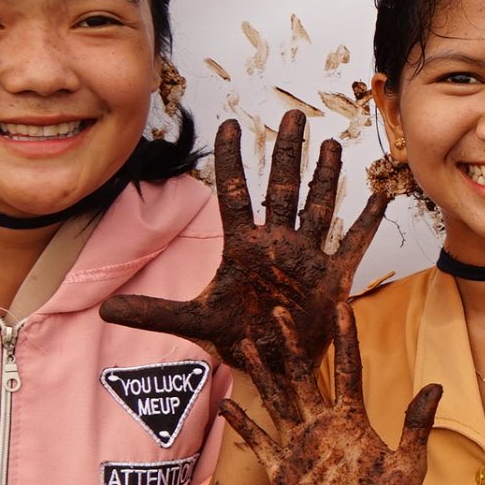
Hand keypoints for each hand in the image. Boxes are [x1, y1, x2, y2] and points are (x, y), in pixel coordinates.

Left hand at [101, 111, 397, 369]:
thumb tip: (105, 310)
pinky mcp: (333, 278)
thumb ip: (153, 313)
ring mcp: (307, 257)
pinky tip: (379, 196)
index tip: (231, 123)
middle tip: (293, 115)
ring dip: (325, 177)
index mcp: (243, 247)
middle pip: (283, 188)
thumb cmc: (237, 340)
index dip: (233, 159)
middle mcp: (277, 244)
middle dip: (288, 152)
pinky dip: (367, 222)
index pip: (235, 193)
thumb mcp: (194, 323)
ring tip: (330, 144)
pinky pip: (353, 244)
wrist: (274, 369)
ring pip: (318, 207)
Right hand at [220, 304, 440, 484]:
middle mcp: (323, 426)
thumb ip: (416, 429)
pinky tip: (227, 401)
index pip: (348, 368)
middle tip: (279, 308)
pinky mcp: (280, 470)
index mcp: (353, 421)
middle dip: (292, 343)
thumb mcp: (408, 469)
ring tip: (248, 341)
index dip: (345, 337)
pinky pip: (258, 441)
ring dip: (263, 371)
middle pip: (303, 375)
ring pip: (277, 398)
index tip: (341, 303)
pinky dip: (242, 423)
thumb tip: (436, 386)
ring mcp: (299, 446)